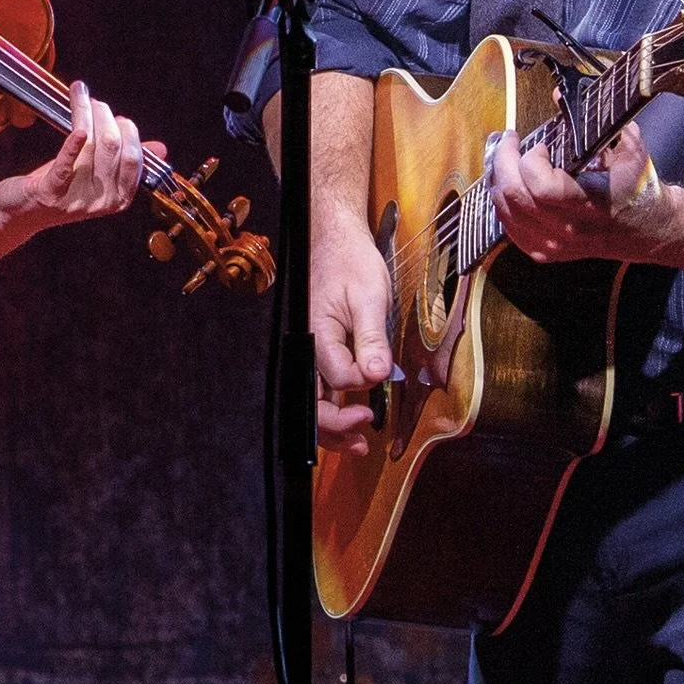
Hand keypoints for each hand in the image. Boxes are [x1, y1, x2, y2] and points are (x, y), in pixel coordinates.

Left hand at [0, 80, 152, 230]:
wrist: (20, 213)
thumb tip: (160, 148)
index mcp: (119, 198)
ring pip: (91, 147)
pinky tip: (79, 129)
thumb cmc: (61, 189)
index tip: (116, 116)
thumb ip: (126, 163)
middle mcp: (102, 202)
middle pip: (114, 147)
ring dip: (86, 115)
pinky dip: (73, 143)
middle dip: (106, 117)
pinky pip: (66, 165)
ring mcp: (77, 199)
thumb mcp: (97, 177)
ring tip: (81, 100)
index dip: (128, 132)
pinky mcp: (51, 194)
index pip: (135, 159)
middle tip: (94, 103)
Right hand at [312, 221, 390, 454]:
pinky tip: (351, 416)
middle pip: (309, 400)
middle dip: (334, 427)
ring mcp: (310, 349)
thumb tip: (375, 375)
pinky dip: (333, 407)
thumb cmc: (351, 262)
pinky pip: (319, 386)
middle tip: (361, 440)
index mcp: (315, 332)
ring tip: (356, 444)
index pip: (335, 376)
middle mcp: (306, 346)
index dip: (358, 386)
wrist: (335, 239)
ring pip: (311, 399)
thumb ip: (371, 337)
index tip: (377, 386)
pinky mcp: (318, 349)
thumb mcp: (369, 295)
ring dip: (331, 426)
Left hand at [489, 121, 668, 263]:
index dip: (532, 160)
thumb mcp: (629, 152)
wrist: (648, 231)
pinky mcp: (543, 252)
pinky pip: (507, 226)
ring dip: (499, 178)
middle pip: (514, 195)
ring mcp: (552, 245)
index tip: (541, 144)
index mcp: (590, 207)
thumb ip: (599, 123)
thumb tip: (560, 95)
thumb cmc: (639, 189)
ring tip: (504, 157)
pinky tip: (507, 183)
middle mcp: (568, 230)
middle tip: (509, 140)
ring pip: (504, 210)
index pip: (541, 187)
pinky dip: (502, 201)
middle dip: (504, 160)